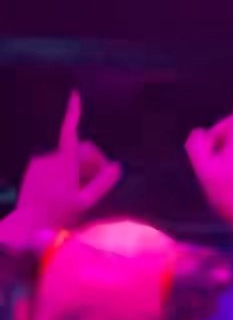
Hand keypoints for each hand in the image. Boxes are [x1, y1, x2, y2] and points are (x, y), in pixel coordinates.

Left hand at [10, 92, 121, 239]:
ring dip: (80, 168)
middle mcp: (51, 159)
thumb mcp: (84, 202)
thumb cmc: (57, 215)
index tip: (74, 94)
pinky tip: (68, 191)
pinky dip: (66, 172)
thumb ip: (103, 183)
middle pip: (79, 149)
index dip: (73, 113)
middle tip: (103, 180)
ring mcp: (41, 163)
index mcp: (64, 164)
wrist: (26, 224)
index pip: (70, 132)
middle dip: (93, 161)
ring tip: (84, 190)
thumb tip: (118, 167)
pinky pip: (56, 164)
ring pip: (68, 158)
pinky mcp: (34, 169)